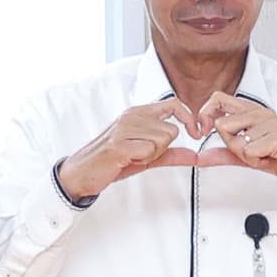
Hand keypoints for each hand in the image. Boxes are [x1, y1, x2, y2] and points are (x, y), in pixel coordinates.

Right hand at [57, 100, 209, 200]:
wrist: (81, 173)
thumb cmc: (112, 161)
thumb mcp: (146, 156)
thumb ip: (171, 154)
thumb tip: (195, 156)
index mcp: (137, 113)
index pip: (173, 104)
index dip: (188, 118)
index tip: (195, 133)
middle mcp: (132, 116)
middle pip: (171, 131)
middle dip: (162, 149)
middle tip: (142, 154)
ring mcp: (125, 128)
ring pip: (162, 141)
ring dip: (151, 156)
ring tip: (132, 157)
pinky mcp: (120, 144)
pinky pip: (150, 152)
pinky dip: (142, 160)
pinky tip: (127, 160)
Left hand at [199, 94, 276, 192]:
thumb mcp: (247, 155)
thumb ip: (223, 153)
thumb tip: (200, 157)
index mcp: (251, 111)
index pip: (218, 99)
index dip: (205, 114)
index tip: (204, 131)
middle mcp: (259, 113)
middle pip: (222, 124)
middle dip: (230, 145)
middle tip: (248, 152)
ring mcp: (269, 123)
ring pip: (236, 142)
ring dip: (247, 156)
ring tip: (264, 155)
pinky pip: (250, 152)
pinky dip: (257, 161)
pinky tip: (271, 157)